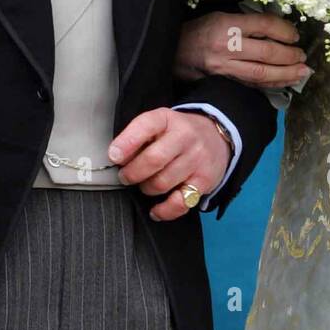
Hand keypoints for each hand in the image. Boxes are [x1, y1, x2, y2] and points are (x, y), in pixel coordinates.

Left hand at [108, 108, 231, 221]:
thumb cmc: (177, 133)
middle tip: (125, 177)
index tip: (114, 156)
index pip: (145, 125)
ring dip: (146, 189)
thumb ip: (138, 137)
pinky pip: (180, 202)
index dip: (126, 143)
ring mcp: (197, 159)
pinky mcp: (205, 181)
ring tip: (144, 185)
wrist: (216, 136)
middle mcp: (185, 137)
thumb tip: (116, 158)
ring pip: (163, 183)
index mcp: (167, 119)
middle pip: (153, 159)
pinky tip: (156, 210)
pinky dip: (164, 210)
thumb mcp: (159, 124)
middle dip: (132, 173)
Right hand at [175, 10, 308, 86]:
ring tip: (302, 72)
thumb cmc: (197, 31)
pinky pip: (252, 85)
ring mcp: (224, 68)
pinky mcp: (223, 83)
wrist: (171, 53)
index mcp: (226, 24)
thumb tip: (276, 28)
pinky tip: (284, 82)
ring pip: (262, 73)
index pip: (264, 25)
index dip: (284, 30)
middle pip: (267, 52)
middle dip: (290, 56)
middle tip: (302, 56)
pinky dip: (271, 84)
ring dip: (286, 74)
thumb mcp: (218, 17)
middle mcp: (226, 46)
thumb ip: (245, 23)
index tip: (295, 35)